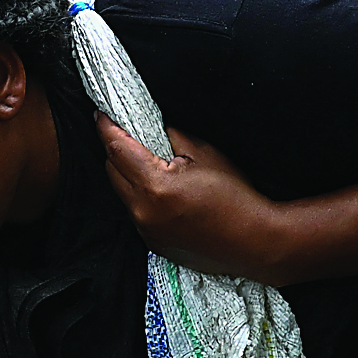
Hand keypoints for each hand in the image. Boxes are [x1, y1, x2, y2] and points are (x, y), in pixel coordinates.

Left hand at [98, 118, 284, 282]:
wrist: (255, 241)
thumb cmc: (235, 196)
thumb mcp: (204, 153)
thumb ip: (170, 136)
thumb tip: (149, 127)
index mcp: (154, 186)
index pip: (116, 149)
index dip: (106, 127)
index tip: (102, 114)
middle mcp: (143, 211)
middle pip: (112, 170)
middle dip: (117, 150)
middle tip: (132, 135)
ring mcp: (146, 231)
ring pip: (122, 192)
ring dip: (130, 175)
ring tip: (156, 165)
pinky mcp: (153, 243)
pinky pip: (136, 212)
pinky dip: (142, 198)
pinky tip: (167, 193)